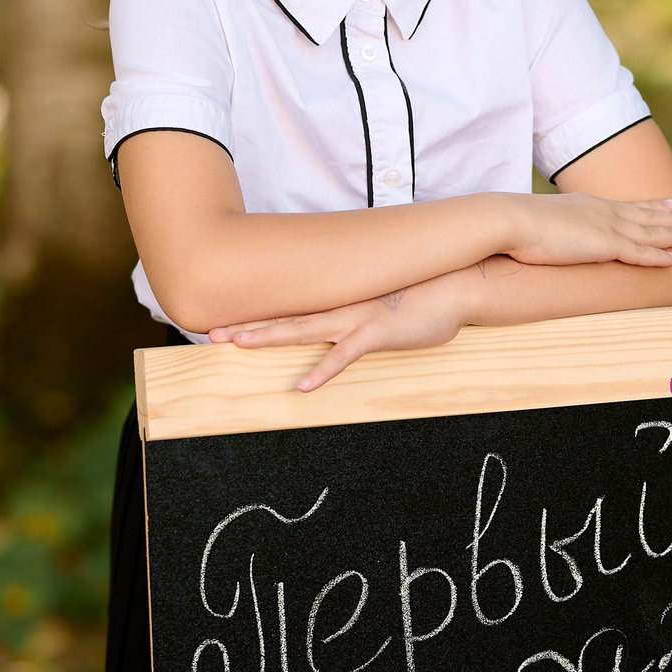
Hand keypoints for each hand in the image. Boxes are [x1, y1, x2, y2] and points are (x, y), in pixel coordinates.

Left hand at [208, 269, 477, 390]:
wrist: (458, 285)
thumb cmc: (423, 297)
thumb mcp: (385, 305)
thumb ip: (361, 312)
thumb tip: (347, 320)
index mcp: (340, 303)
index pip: (292, 311)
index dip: (258, 318)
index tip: (227, 324)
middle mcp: (341, 308)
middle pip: (285, 319)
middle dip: (248, 327)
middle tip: (212, 333)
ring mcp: (357, 319)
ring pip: (304, 330)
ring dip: (270, 337)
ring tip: (238, 344)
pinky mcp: (377, 333)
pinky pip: (344, 355)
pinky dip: (322, 371)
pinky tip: (301, 386)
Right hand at [503, 191, 671, 267]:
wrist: (512, 219)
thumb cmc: (516, 224)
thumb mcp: (540, 223)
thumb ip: (552, 228)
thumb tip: (546, 235)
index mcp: (587, 204)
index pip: (626, 205)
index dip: (650, 206)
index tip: (668, 203)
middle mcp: (602, 211)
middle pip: (645, 215)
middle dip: (671, 218)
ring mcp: (606, 226)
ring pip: (649, 232)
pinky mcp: (606, 245)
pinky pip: (640, 252)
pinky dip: (658, 256)